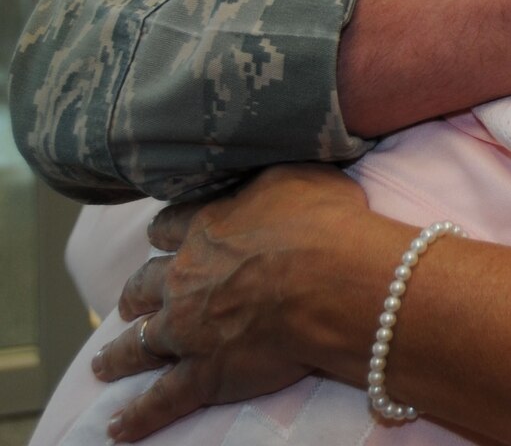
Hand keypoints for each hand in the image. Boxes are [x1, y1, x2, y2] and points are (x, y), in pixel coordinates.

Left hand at [91, 166, 368, 441]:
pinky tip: (119, 427)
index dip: (166, 234)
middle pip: (145, 286)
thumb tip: (264, 164)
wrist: (332, 280)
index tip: (162, 239)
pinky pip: (162, 400)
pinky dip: (138, 416)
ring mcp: (189, 330)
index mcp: (208, 227)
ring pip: (139, 344)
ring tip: (103, 364)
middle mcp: (187, 278)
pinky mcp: (204, 374)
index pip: (172, 227)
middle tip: (129, 304)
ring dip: (118, 354)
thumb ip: (269, 176)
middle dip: (135, 295)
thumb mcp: (299, 175)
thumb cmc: (326, 223)